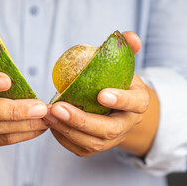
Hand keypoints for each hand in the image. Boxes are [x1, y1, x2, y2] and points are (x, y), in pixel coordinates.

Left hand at [44, 32, 156, 156]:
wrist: (116, 105)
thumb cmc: (116, 80)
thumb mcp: (124, 63)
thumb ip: (126, 49)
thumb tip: (130, 36)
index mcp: (138, 102)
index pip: (135, 103)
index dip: (121, 100)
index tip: (100, 93)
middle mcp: (127, 125)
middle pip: (109, 130)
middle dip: (82, 120)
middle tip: (58, 107)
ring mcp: (112, 140)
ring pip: (93, 143)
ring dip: (68, 129)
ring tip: (48, 114)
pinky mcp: (96, 146)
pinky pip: (80, 149)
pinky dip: (64, 138)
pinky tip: (50, 124)